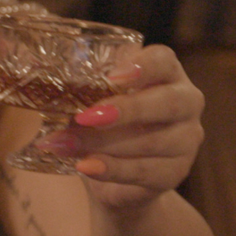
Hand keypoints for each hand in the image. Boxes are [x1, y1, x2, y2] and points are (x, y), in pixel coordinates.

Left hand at [40, 44, 204, 208]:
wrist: (115, 175)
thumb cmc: (105, 125)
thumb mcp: (94, 101)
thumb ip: (83, 90)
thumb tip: (48, 88)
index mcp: (166, 74)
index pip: (164, 60)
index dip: (142, 66)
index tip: (112, 76)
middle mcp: (186, 103)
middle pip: (169, 102)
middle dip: (126, 110)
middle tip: (85, 117)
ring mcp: (187, 140)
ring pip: (152, 141)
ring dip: (103, 143)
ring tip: (64, 144)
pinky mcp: (176, 173)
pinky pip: (146, 171)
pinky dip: (112, 169)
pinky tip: (85, 166)